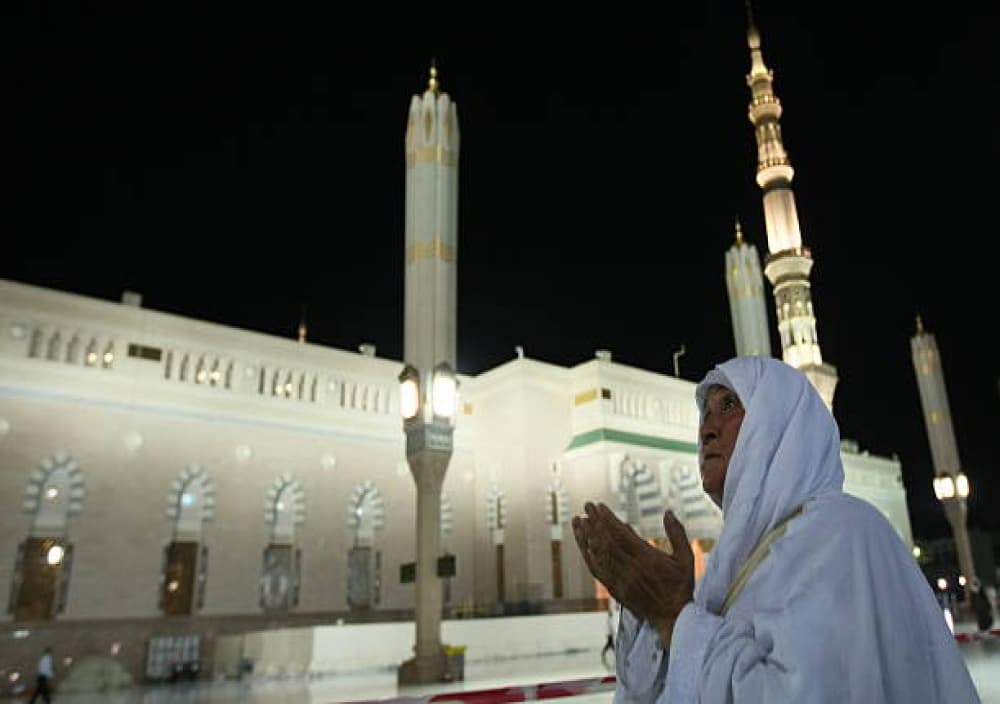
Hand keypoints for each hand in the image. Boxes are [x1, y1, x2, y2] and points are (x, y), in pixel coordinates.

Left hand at [572, 502, 693, 648]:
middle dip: (594, 522)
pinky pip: (598, 571)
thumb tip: (668, 511)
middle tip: (586, 506)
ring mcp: (621, 581)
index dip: (608, 519)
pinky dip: (588, 556)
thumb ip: (677, 534)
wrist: (673, 619)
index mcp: (647, 559)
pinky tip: (583, 544)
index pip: (621, 535)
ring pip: (599, 556)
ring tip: (578, 521)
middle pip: (606, 542)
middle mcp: (631, 570)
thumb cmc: (680, 587)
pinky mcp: (615, 590)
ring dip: (586, 537)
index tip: (599, 506)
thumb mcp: (686, 559)